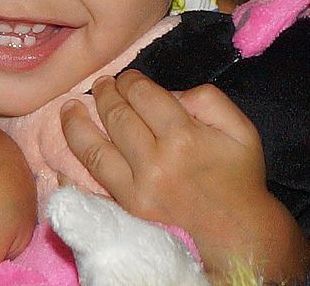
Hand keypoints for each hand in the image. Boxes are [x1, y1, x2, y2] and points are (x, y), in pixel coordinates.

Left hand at [60, 71, 309, 281]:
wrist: (236, 231)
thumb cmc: (238, 175)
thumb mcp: (240, 127)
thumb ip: (207, 98)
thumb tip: (168, 92)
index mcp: (184, 136)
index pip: (143, 94)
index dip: (131, 80)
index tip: (129, 78)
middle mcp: (156, 161)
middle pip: (117, 115)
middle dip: (106, 93)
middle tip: (102, 84)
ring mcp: (137, 187)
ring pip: (95, 146)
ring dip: (78, 121)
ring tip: (71, 106)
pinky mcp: (127, 206)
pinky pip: (93, 177)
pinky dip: (76, 156)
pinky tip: (69, 140)